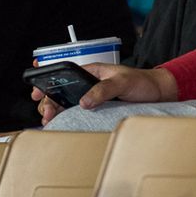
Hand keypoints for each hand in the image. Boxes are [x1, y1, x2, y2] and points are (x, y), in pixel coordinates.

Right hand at [32, 63, 177, 125]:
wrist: (158, 94)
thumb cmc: (142, 82)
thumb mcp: (122, 82)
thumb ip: (102, 90)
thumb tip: (83, 101)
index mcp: (91, 72)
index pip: (64, 73)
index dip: (48, 81)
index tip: (37, 91)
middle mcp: (89, 84)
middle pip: (61, 92)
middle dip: (48, 101)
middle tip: (45, 113)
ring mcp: (93, 98)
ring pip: (67, 104)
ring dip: (56, 111)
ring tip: (50, 120)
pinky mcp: (98, 111)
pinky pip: (79, 115)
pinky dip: (68, 119)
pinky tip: (63, 125)